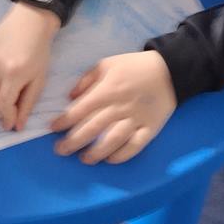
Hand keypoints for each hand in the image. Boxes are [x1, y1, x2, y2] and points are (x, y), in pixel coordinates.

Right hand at [0, 3, 61, 130]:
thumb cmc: (39, 51)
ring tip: (2, 104)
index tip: (12, 125)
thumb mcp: (39, 79)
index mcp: (13, 73)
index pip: (3, 105)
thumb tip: (17, 126)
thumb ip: (27, 104)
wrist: (29, 21)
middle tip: (7, 116)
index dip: (7, 118)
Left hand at [51, 50, 175, 163]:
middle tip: (60, 150)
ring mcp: (136, 120)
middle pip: (93, 128)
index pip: (81, 109)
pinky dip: (122, 155)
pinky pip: (135, 146)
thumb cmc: (134, 66)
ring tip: (83, 159)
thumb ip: (86, 80)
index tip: (53, 129)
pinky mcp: (150, 129)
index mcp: (107, 90)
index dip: (65, 121)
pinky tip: (110, 159)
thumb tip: (70, 97)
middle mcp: (120, 107)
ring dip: (96, 152)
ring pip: (113, 140)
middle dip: (74, 141)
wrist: (170, 71)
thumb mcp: (106, 64)